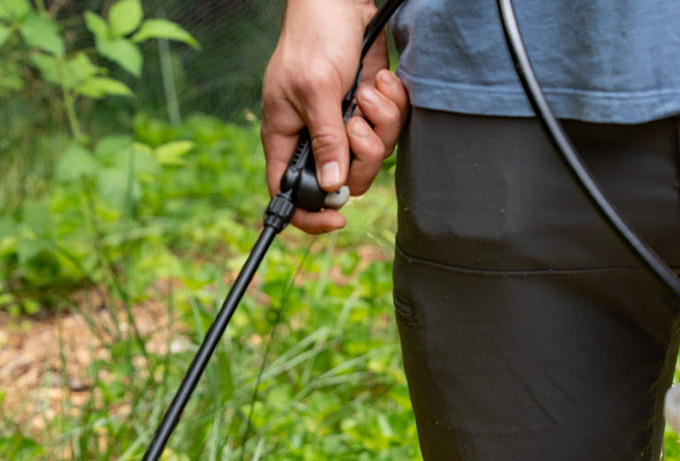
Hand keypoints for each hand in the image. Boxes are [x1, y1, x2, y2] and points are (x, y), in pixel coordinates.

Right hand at [261, 0, 409, 233]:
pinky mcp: (369, 112)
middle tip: (358, 126)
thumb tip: (331, 186)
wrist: (341, 2)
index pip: (289, 196)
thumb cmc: (314, 39)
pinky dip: (392, 107)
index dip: (310, 217)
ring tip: (368, 93)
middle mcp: (317, 140)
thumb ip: (326, 139)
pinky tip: (381, 82)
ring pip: (373, 157)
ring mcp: (345, 127)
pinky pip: (390, 130)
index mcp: (288, 141)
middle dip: (362, 158)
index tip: (337, 220)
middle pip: (346, 184)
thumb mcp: (316, 90)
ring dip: (380, 124)